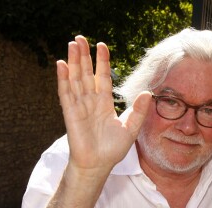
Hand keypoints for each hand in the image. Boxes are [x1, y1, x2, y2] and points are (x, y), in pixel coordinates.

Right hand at [56, 36, 150, 177]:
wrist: (98, 164)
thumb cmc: (113, 149)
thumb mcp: (131, 128)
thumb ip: (139, 111)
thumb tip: (148, 93)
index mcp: (104, 103)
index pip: (102, 77)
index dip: (102, 62)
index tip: (102, 45)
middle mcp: (91, 101)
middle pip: (86, 73)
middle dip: (84, 56)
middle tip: (80, 37)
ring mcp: (79, 106)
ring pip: (76, 79)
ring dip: (74, 62)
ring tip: (72, 44)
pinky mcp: (70, 113)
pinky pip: (66, 93)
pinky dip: (63, 79)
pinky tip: (62, 64)